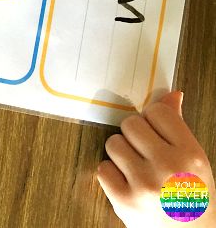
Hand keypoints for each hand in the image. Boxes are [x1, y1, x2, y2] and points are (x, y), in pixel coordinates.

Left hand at [97, 92, 215, 227]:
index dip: (152, 120)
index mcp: (190, 154)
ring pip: (113, 143)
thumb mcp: (193, 161)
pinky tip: (128, 185)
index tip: (156, 134)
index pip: (156, 111)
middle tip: (146, 155)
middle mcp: (169, 167)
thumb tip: (171, 94)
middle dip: (134, 136)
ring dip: (120, 155)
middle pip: (130, 123)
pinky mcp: (124, 200)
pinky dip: (111, 176)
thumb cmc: (190, 197)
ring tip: (137, 170)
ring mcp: (145, 184)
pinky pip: (102, 168)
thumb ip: (178, 126)